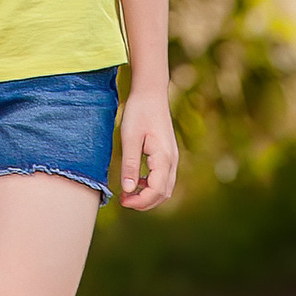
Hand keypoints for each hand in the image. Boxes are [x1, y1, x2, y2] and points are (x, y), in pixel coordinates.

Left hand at [119, 88, 178, 211]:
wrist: (150, 92)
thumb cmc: (138, 112)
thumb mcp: (129, 137)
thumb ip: (130, 165)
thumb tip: (128, 190)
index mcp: (164, 158)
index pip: (156, 191)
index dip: (140, 201)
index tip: (123, 201)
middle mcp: (172, 160)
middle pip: (163, 193)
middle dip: (144, 202)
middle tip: (124, 201)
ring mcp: (172, 157)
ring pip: (165, 187)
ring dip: (148, 195)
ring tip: (128, 193)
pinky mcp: (168, 154)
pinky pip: (163, 178)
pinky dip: (151, 185)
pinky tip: (137, 180)